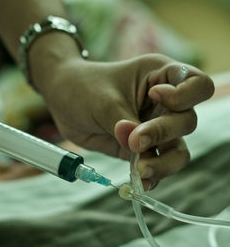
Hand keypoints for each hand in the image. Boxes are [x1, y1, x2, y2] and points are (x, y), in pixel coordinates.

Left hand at [29, 35, 213, 188]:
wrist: (62, 99)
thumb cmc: (84, 88)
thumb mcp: (104, 101)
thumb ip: (124, 124)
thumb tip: (140, 150)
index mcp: (161, 76)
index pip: (198, 85)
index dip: (185, 95)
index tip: (155, 96)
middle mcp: (165, 103)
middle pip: (187, 121)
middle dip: (163, 133)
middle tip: (135, 141)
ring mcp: (155, 128)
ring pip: (178, 150)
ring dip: (164, 164)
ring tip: (139, 170)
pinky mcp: (142, 149)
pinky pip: (157, 165)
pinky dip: (151, 176)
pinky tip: (139, 183)